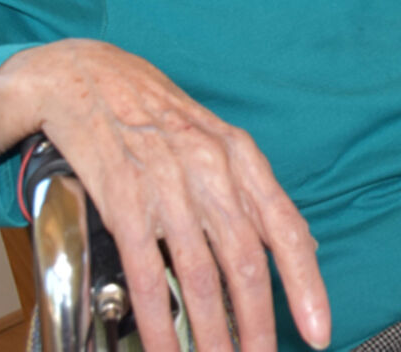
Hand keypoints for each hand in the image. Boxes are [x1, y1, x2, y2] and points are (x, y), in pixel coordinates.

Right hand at [0, 39, 328, 351]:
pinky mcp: (121, 199)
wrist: (83, 75)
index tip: (317, 329)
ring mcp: (165, 183)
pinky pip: (143, 270)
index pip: (285, 228)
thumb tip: (302, 245)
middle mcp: (210, 168)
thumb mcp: (216, 141)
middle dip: (257, 324)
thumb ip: (253, 195)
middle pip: (244, 260)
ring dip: (210, 332)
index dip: (306, 284)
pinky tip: (162, 347)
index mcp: (240, 156)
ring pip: (198, 273)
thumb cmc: (153, 112)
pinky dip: (155, 317)